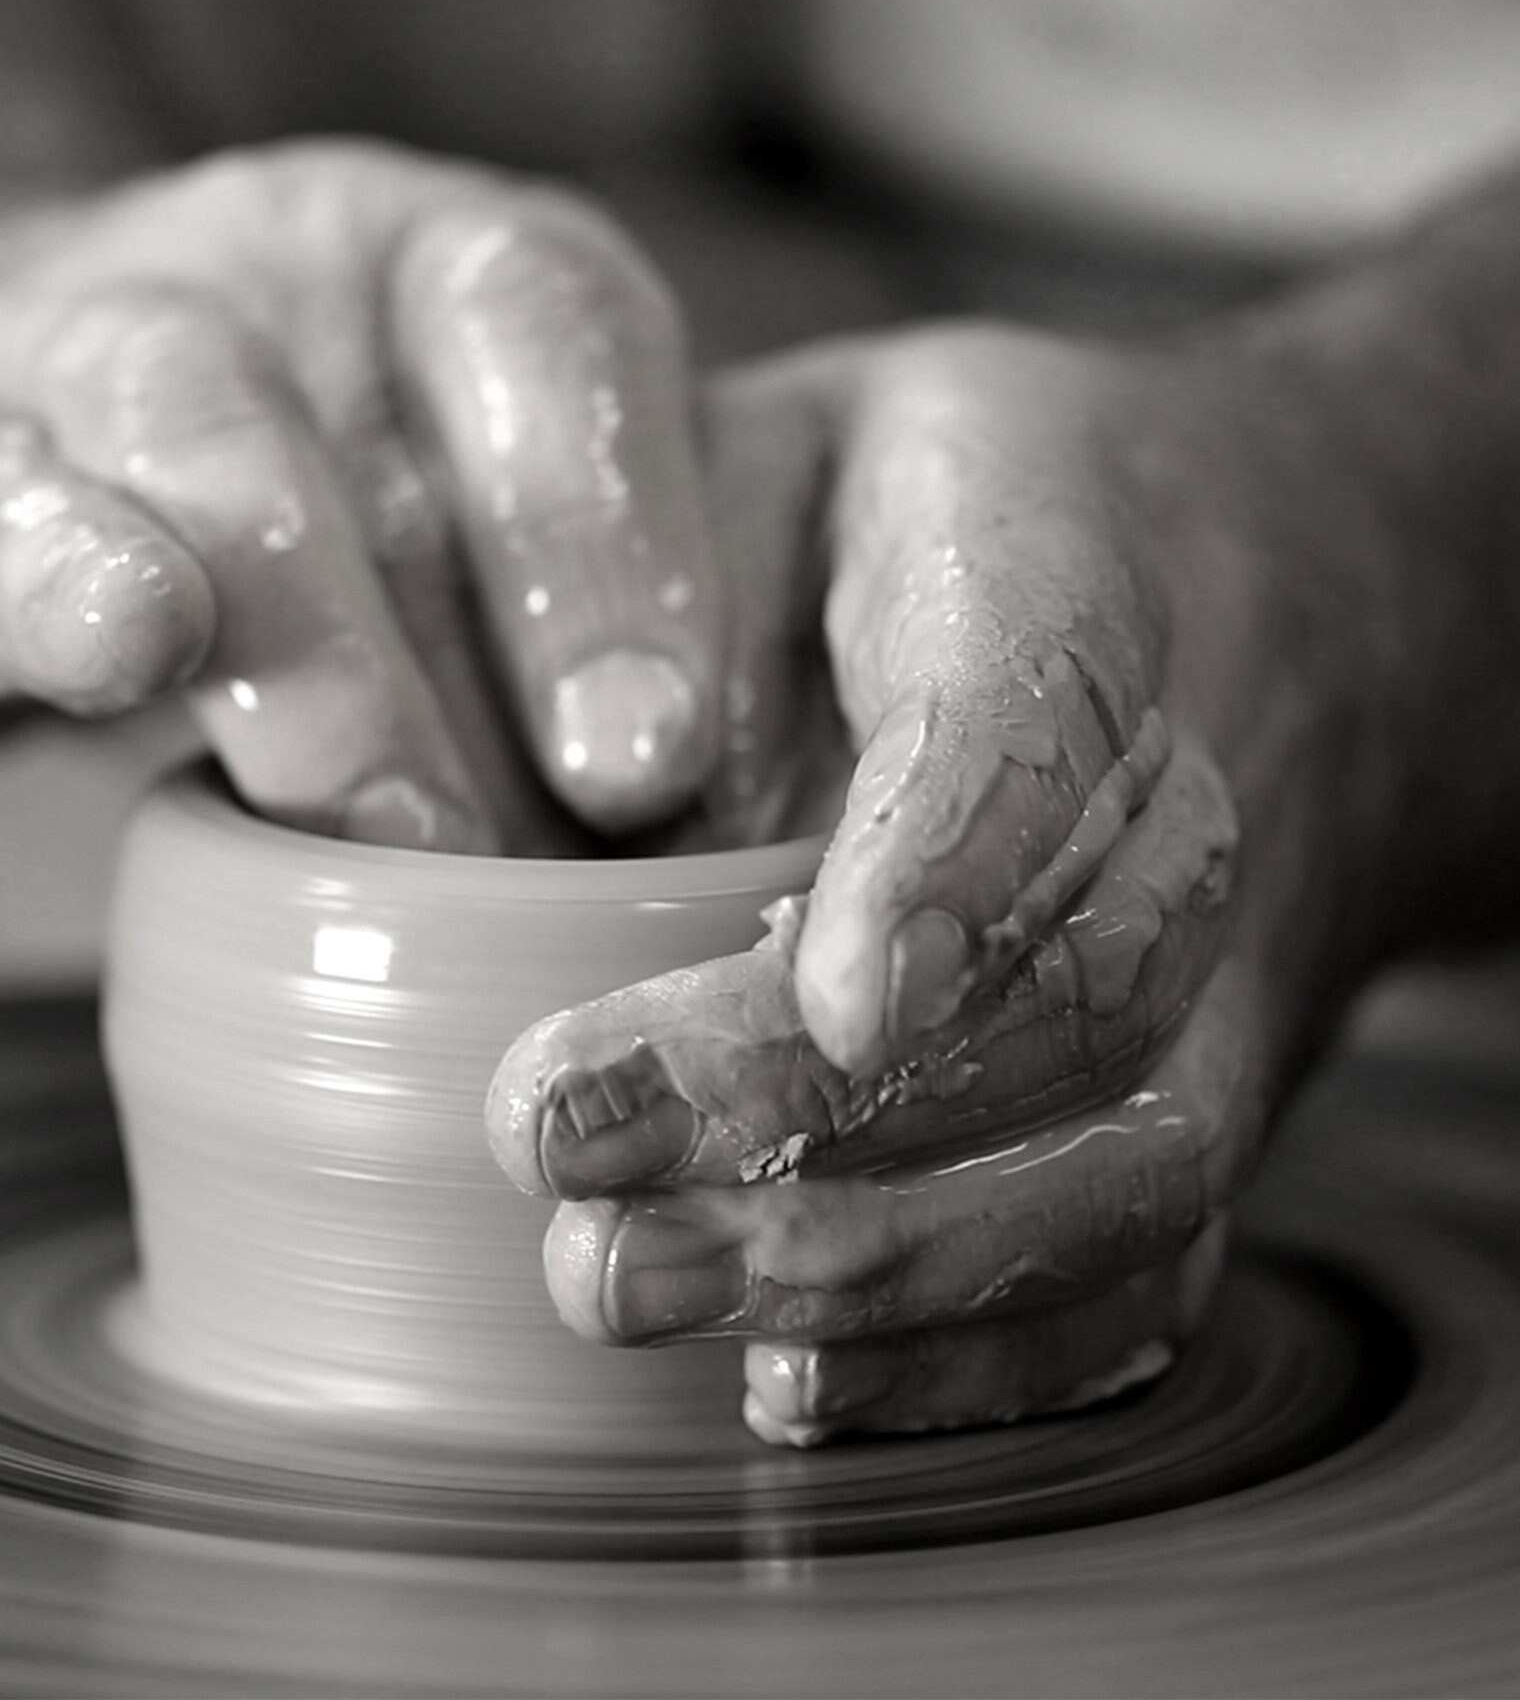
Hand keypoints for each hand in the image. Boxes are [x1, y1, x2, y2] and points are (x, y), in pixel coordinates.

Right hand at [0, 142, 725, 849]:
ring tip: (379, 822)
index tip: (681, 756)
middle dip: (560, 572)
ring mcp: (89, 326)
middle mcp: (303, 261)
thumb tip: (696, 869)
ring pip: (214, 421)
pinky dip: (62, 575)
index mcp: (461, 279)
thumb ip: (554, 669)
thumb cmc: (271, 532)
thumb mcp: (436, 563)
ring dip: (321, 638)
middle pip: (465, 350)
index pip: (589, 332)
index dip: (649, 535)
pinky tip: (122, 639)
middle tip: (610, 797)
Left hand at [492, 322, 1401, 1441]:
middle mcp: (1187, 791)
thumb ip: (656, 557)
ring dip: (886, 1262)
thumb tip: (569, 780)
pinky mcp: (1198, 1092)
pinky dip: (985, 1353)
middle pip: (1076, 985)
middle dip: (819, 1106)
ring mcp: (1224, 971)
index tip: (835, 992)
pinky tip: (795, 1380)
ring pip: (1132, 1160)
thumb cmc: (939, 503)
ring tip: (629, 1287)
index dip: (955, 864)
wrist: (1259, 581)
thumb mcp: (777, 444)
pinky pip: (1150, 1258)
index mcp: (1066, 567)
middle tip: (566, 1156)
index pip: (1038, 719)